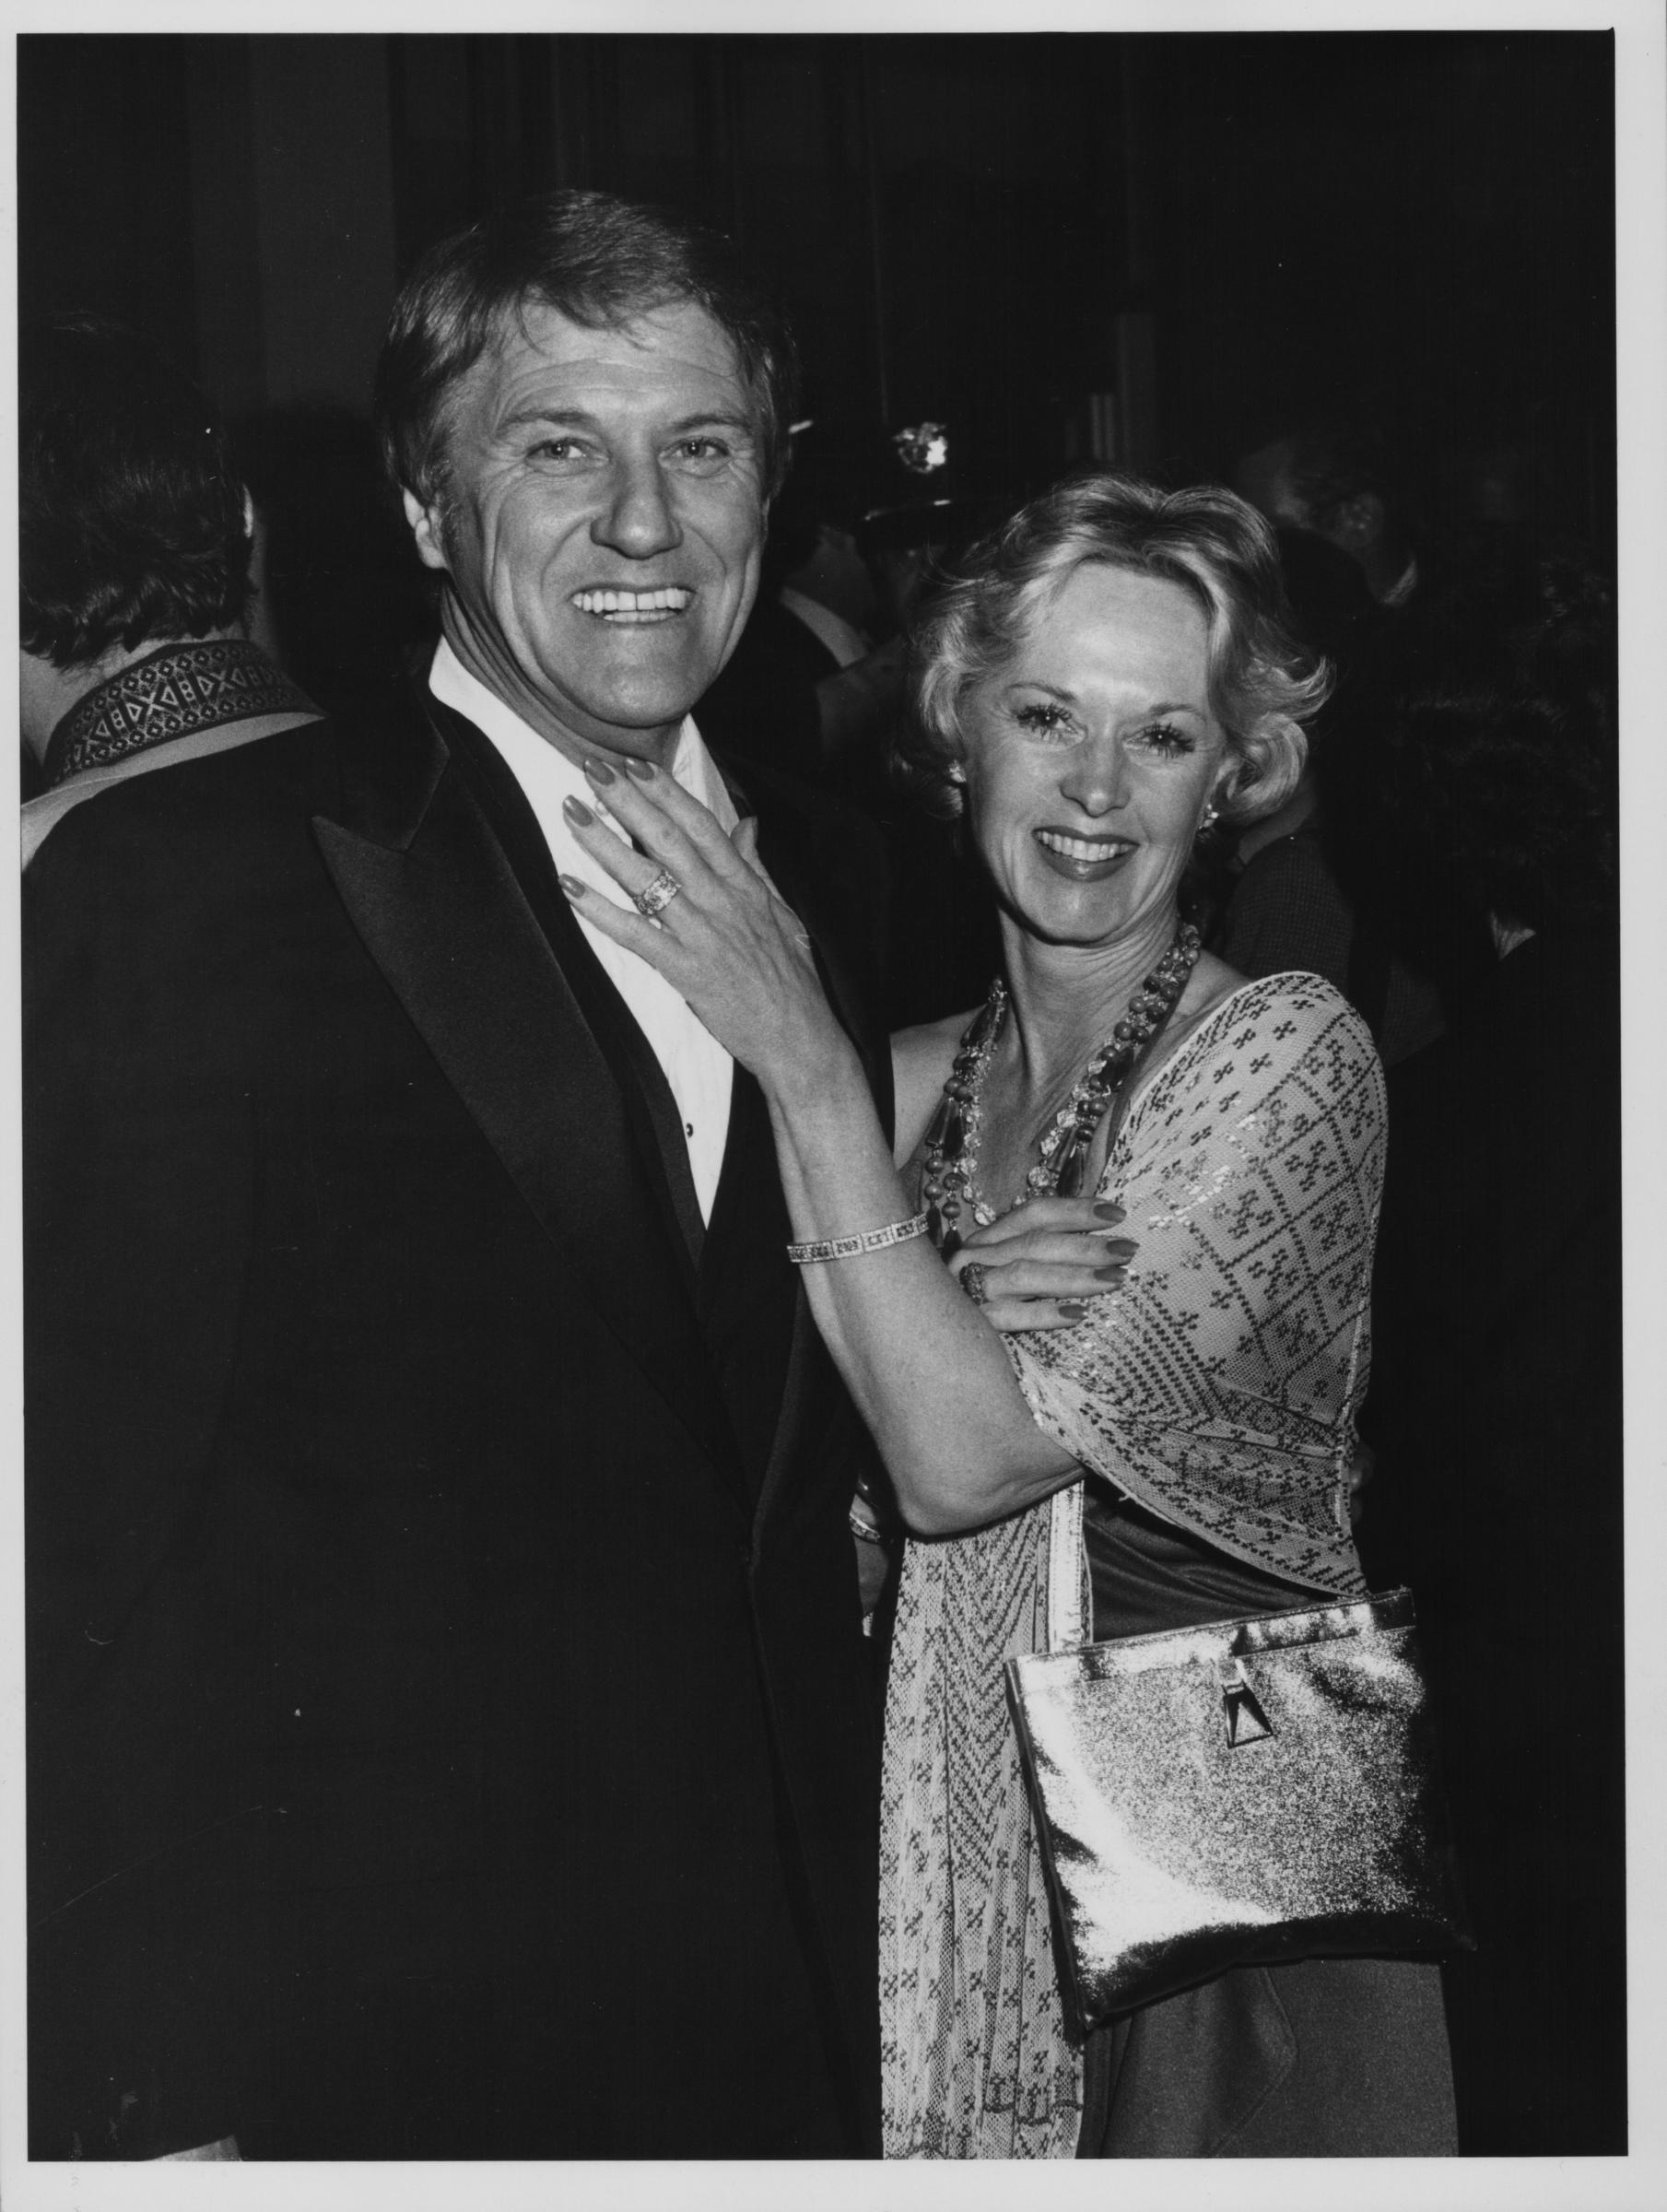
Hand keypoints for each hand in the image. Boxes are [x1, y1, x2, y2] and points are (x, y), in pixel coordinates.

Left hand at [556, 758, 842, 1090]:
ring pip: (646, 878)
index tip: (634, 763)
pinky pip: (635, 934)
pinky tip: (569, 887)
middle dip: (628, 799)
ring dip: (604, 842)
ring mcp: (703, 935)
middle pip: (669, 839)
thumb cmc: (791, 981)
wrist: (799, 1038)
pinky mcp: (687, 971)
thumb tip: (747, 824)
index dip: (665, 791)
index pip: (701, 825)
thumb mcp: (782, 913)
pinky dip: (599, 910)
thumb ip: (757, 866)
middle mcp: (722, 902)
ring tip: (571, 811)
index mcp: (744, 886)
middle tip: (592, 766)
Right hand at [946, 1197, 1136, 1332]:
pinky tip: (1079, 1315)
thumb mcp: (1001, 1276)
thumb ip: (1036, 1260)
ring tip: (1116, 1279)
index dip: (1076, 1210)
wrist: (923, 1346)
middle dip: (1086, 1244)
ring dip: (1075, 1275)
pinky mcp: (969, 1325)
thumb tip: (1096, 1249)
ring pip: (1025, 1273)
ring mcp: (967, 1290)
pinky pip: (1010, 1317)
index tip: (1117, 1213)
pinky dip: (1045, 1314)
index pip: (1033, 1213)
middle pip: (1035, 1242)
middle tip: (1128, 1250)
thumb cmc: (975, 1309)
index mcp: (987, 1240)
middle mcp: (975, 1258)